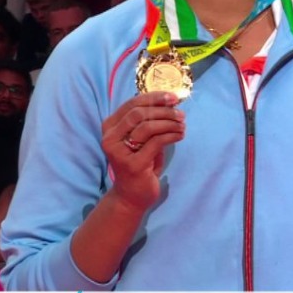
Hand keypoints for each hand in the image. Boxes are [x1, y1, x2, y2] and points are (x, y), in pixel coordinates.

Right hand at [102, 92, 185, 213]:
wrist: (131, 196)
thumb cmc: (139, 163)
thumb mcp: (140, 139)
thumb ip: (147, 121)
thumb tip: (169, 101)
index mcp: (110, 127)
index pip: (132, 104)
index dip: (154, 97)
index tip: (173, 97)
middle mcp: (110, 137)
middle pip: (139, 113)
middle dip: (163, 110)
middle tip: (181, 114)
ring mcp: (120, 152)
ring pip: (148, 126)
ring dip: (169, 123)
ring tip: (182, 125)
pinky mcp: (133, 164)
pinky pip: (156, 142)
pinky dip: (171, 135)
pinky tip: (180, 135)